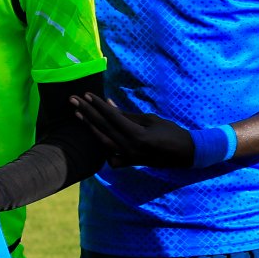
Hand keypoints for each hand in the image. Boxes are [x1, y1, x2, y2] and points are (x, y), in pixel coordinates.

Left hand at [72, 93, 201, 167]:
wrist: (185, 154)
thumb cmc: (171, 132)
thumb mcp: (150, 119)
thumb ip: (127, 115)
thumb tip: (108, 104)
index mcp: (137, 135)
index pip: (112, 117)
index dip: (98, 105)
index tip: (86, 94)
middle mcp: (129, 148)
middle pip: (103, 127)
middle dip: (87, 112)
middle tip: (73, 100)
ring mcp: (128, 157)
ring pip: (102, 141)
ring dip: (89, 126)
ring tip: (77, 114)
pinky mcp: (129, 163)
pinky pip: (110, 157)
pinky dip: (102, 148)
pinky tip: (96, 137)